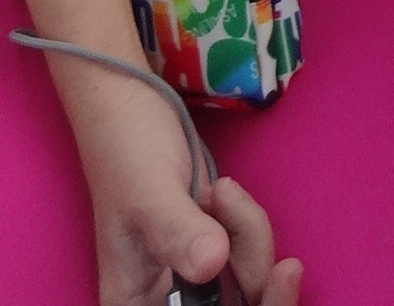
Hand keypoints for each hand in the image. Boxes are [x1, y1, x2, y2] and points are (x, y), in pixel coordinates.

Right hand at [73, 77, 301, 305]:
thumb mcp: (149, 190)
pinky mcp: (213, 251)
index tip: (268, 280)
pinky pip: (250, 256)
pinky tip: (223, 193)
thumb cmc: (126, 148)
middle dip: (254, 274)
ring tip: (220, 191)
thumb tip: (211, 264)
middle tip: (267, 242)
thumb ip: (177, 231)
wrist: (133, 106)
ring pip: (249, 286)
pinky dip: (248, 225)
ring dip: (249, 236)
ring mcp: (192, 278)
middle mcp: (165, 301)